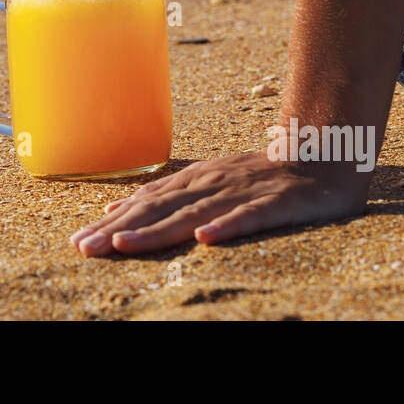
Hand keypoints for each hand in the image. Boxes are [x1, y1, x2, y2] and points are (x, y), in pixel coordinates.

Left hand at [69, 150, 370, 256]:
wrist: (324, 154)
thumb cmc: (261, 175)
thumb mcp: (208, 181)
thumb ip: (165, 196)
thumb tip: (113, 211)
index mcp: (194, 180)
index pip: (145, 203)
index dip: (111, 222)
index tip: (79, 241)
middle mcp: (211, 183)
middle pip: (159, 209)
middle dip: (120, 229)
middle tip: (85, 248)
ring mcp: (242, 191)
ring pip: (193, 213)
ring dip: (157, 230)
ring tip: (125, 245)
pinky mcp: (276, 202)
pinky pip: (249, 216)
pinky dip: (227, 226)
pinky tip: (205, 240)